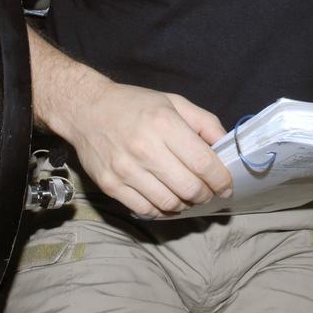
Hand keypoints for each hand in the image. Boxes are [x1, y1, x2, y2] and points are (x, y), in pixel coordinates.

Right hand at [69, 83, 232, 217]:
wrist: (86, 110)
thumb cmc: (134, 105)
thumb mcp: (173, 102)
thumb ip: (204, 123)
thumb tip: (226, 146)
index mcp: (164, 124)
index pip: (203, 163)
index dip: (220, 179)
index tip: (226, 185)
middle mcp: (144, 149)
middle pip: (189, 188)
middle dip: (206, 194)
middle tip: (208, 191)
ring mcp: (125, 170)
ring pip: (169, 204)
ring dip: (185, 204)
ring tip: (187, 195)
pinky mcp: (111, 185)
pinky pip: (146, 209)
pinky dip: (162, 210)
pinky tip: (166, 199)